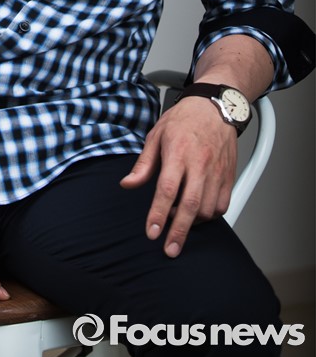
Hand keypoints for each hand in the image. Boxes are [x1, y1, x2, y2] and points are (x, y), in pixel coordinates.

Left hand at [120, 96, 237, 257]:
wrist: (215, 107)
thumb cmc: (184, 119)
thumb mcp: (156, 135)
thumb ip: (143, 164)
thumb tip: (128, 184)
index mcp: (178, 152)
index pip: (167, 188)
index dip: (158, 213)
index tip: (152, 232)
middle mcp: (200, 163)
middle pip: (190, 204)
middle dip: (179, 231)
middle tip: (169, 249)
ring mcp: (217, 171)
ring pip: (207, 208)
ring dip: (192, 222)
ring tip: (178, 220)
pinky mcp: (229, 176)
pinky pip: (222, 205)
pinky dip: (210, 215)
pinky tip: (198, 212)